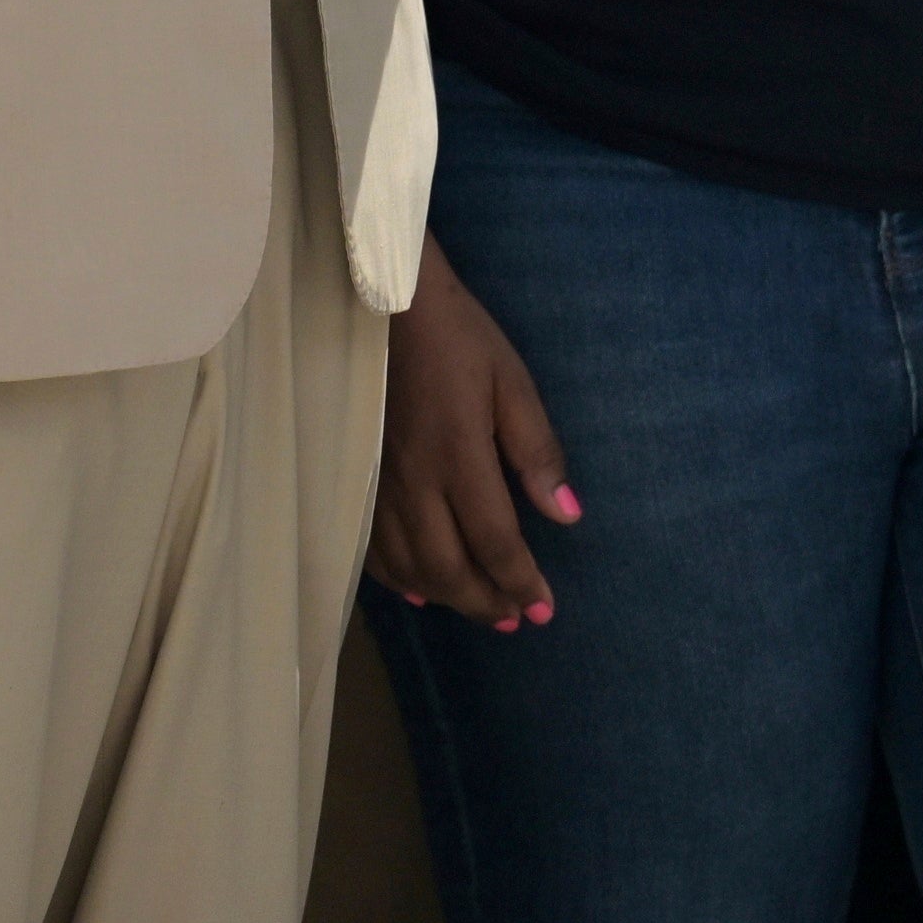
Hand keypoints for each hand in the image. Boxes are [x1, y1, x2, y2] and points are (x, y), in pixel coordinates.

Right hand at [370, 239, 574, 628]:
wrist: (385, 303)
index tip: (544, 609)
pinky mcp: (355, 477)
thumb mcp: (511, 381)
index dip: (521, 583)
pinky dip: (398, 578)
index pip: (494, 541)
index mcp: (458, 456)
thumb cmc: (458, 338)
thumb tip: (566, 516)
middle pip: (448, 567)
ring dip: (447, 597)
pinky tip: (419, 589)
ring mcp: (378, 483)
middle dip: (486, 602)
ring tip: (480, 608)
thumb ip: (537, 451)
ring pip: (409, 565)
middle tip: (516, 619)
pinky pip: (373, 546)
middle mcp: (414, 481)